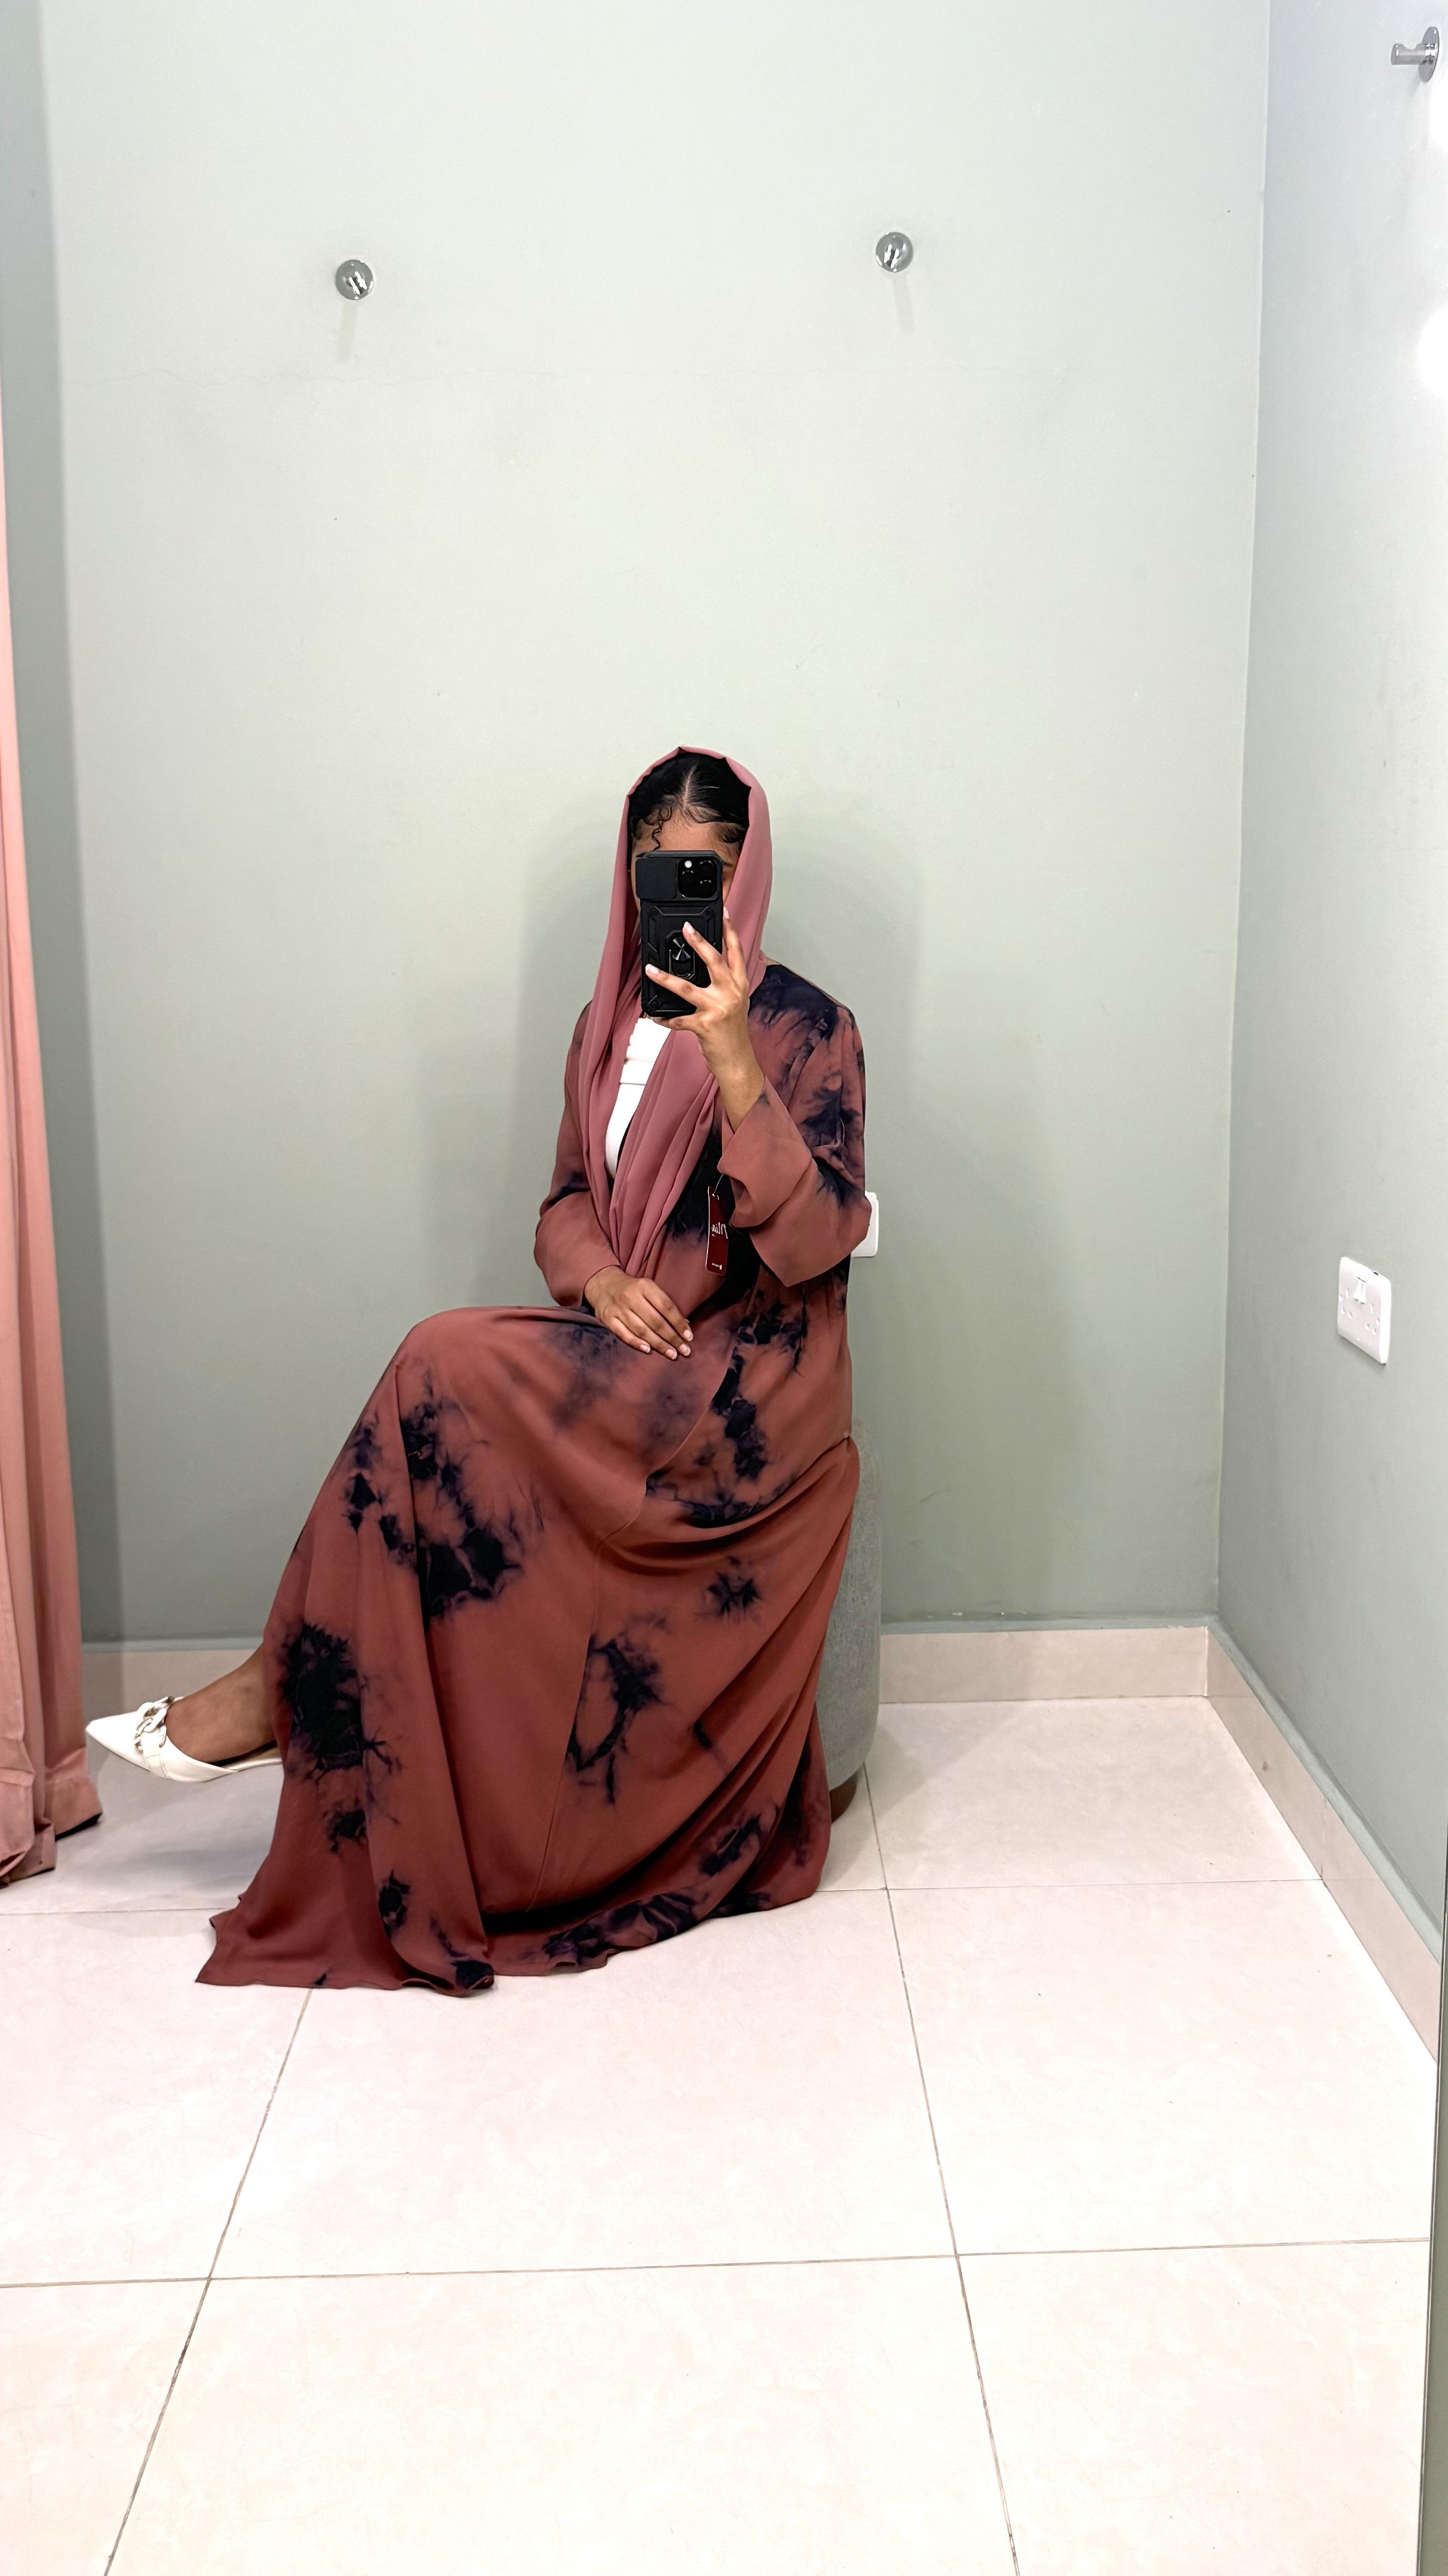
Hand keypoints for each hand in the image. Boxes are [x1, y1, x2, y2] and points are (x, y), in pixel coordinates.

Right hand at [584, 1266, 693, 1359]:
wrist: (603, 1284)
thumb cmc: (633, 1289)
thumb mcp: (649, 1288)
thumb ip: (664, 1304)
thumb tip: (684, 1325)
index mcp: (645, 1286)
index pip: (666, 1307)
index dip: (679, 1323)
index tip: (689, 1337)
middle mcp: (631, 1296)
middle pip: (655, 1321)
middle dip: (672, 1338)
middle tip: (684, 1350)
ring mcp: (618, 1308)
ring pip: (641, 1330)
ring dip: (658, 1344)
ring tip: (672, 1354)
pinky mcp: (607, 1318)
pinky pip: (624, 1334)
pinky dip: (636, 1343)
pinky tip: (648, 1350)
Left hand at [645, 908, 765, 1130]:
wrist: (737, 1061)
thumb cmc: (734, 1032)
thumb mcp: (736, 1003)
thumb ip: (726, 983)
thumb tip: (710, 964)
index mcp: (740, 985)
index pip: (736, 953)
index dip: (731, 931)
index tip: (724, 912)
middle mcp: (731, 994)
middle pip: (714, 961)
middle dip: (700, 942)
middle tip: (687, 927)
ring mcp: (717, 1009)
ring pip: (687, 988)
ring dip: (666, 978)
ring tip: (650, 969)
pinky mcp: (704, 1026)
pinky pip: (678, 1018)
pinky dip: (663, 1017)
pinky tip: (653, 1015)